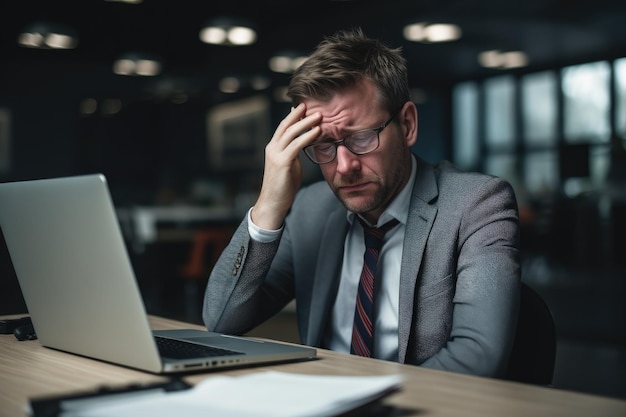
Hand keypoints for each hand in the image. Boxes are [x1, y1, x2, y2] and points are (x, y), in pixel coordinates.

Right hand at [251, 103, 321, 229]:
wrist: (273, 203)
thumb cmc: (283, 186)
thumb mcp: (289, 165)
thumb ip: (294, 154)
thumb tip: (304, 144)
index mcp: (273, 148)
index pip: (283, 127)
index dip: (293, 116)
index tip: (304, 107)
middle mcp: (272, 148)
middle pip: (285, 125)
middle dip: (298, 114)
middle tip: (311, 105)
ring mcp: (276, 154)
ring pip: (291, 133)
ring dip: (306, 123)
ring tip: (319, 116)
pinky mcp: (282, 162)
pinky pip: (297, 145)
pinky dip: (308, 136)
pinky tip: (317, 131)